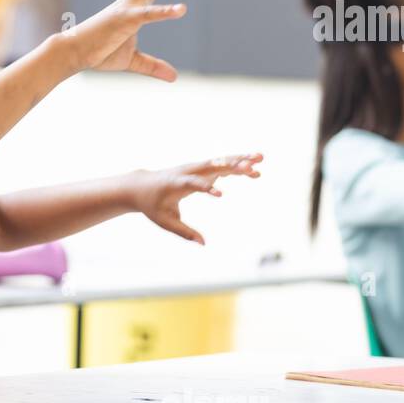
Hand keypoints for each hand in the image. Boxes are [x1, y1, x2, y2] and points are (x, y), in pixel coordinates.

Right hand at [49, 0, 196, 78]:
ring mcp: (126, 8)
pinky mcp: (123, 22)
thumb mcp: (131, 60)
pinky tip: (182, 10)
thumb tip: (174, 77)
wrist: (73, 54)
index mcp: (132, 4)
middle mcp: (129, 0)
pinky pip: (146, 13)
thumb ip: (153, 66)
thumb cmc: (99, 53)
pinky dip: (164, 10)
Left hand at [127, 154, 263, 244]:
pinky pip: (222, 165)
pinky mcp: (201, 169)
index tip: (222, 196)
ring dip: (240, 159)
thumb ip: (183, 232)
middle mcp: (188, 171)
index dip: (206, 188)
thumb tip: (203, 244)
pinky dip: (237, 166)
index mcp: (175, 184)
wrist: (142, 186)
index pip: (192, 184)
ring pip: (220, 161)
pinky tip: (256, 170)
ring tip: (261, 158)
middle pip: (211, 165)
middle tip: (251, 164)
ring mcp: (196, 168)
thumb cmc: (152, 206)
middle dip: (231, 164)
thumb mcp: (164, 221)